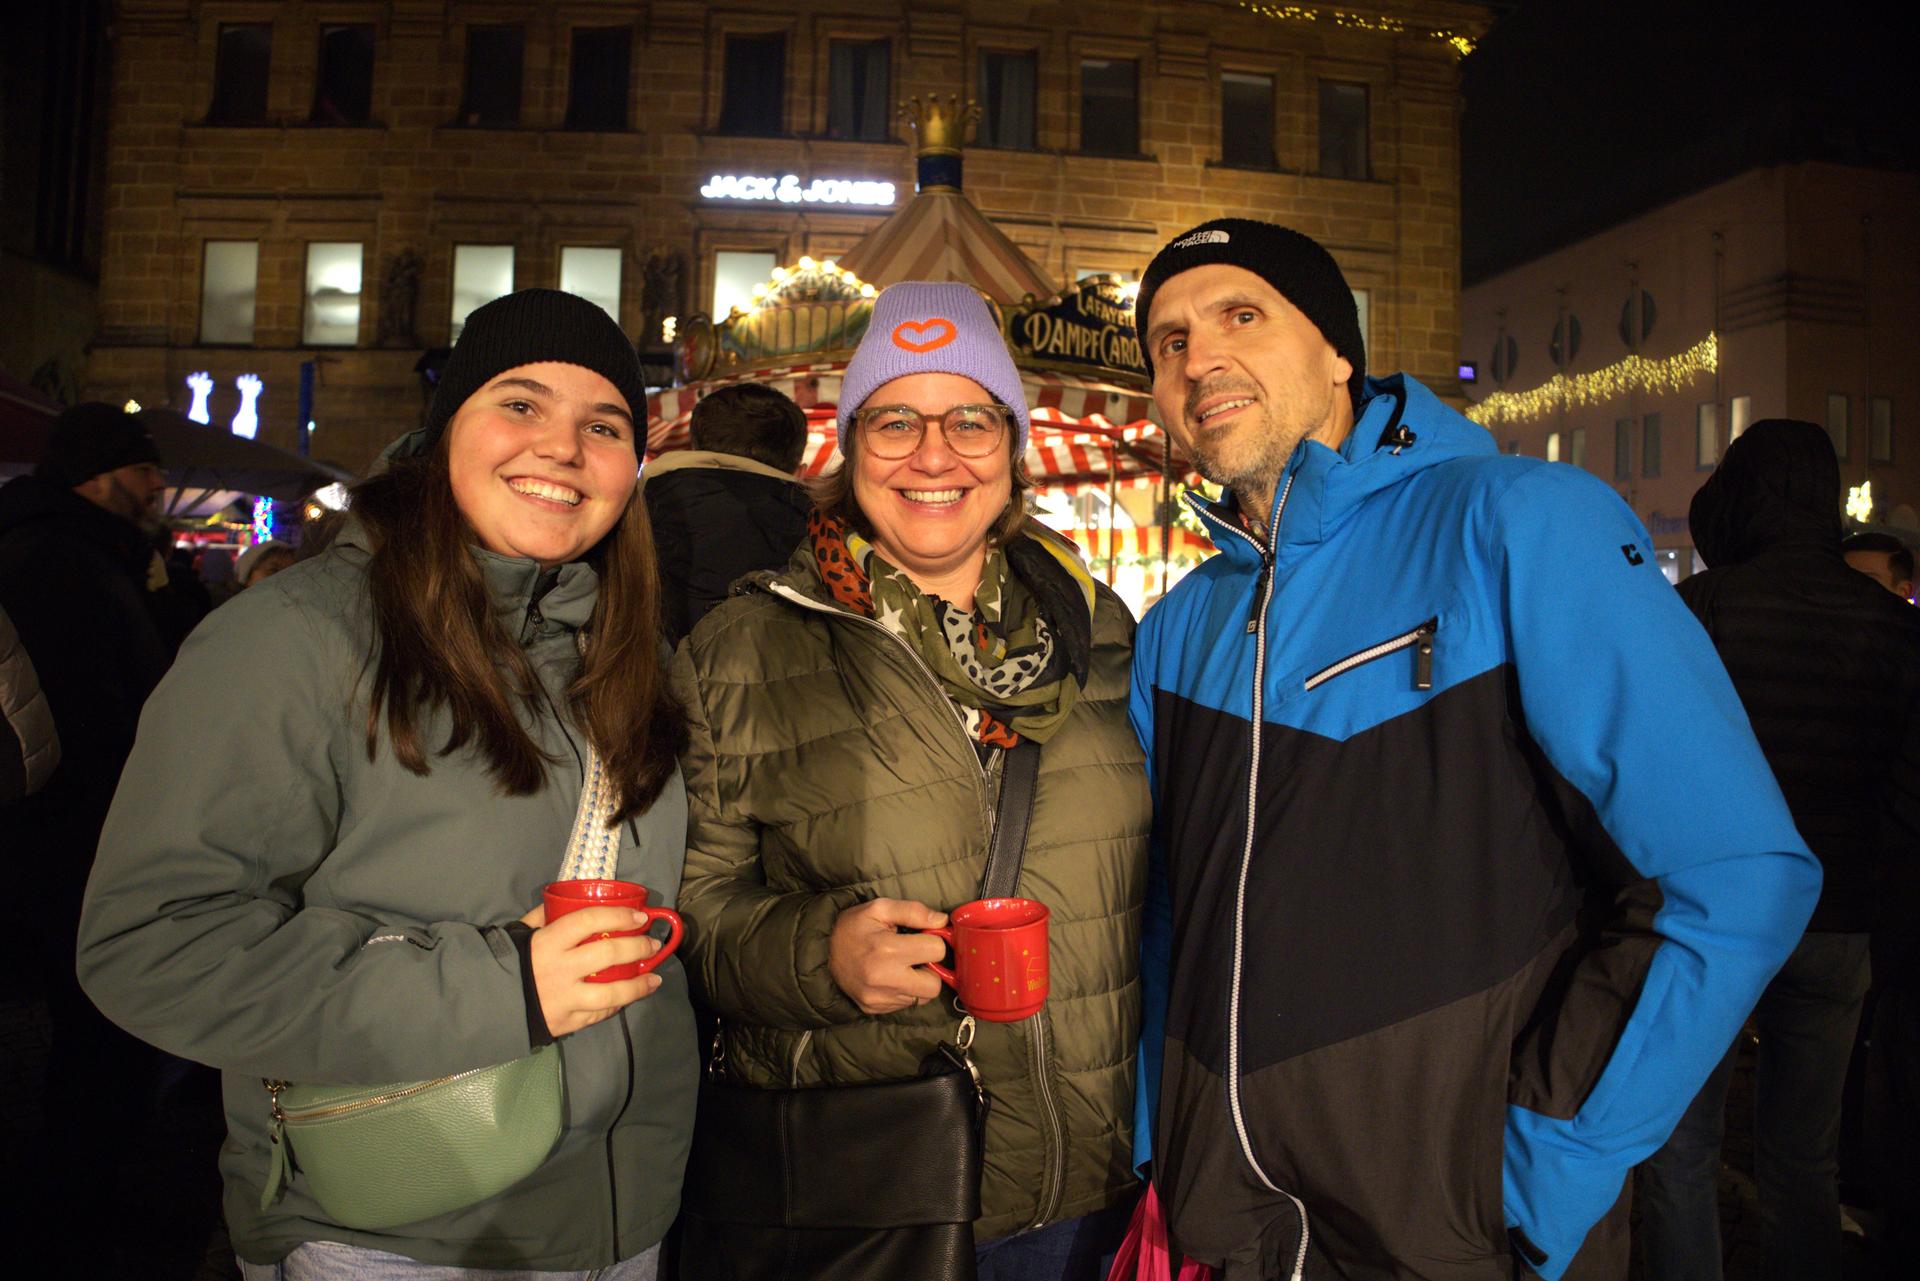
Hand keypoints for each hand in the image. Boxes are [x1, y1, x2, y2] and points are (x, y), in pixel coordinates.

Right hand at [519, 903, 663, 1038]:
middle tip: (653, 945)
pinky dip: (616, 1005)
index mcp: (549, 942)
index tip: (641, 918)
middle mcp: (560, 969)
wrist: (487, 1002)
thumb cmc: (510, 960)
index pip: (589, 921)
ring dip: (638, 986)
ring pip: (611, 993)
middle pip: (608, 954)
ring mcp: (565, 999)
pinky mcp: (567, 1022)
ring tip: (654, 979)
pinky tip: (628, 997)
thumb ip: (545, 915)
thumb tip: (571, 898)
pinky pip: (599, 1014)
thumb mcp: (522, 931)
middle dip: (638, 948)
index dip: (619, 916)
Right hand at [827, 898, 948, 1015]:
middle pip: (934, 985)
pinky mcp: (875, 1009)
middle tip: (915, 957)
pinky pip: (905, 1005)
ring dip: (917, 982)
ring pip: (921, 998)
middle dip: (930, 969)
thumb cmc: (853, 927)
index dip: (933, 940)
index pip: (937, 951)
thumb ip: (914, 911)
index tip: (921, 937)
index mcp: (888, 949)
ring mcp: (880, 998)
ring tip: (900, 967)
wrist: (821, 952)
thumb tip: (942, 921)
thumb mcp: (879, 909)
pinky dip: (903, 991)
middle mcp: (885, 979)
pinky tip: (889, 977)